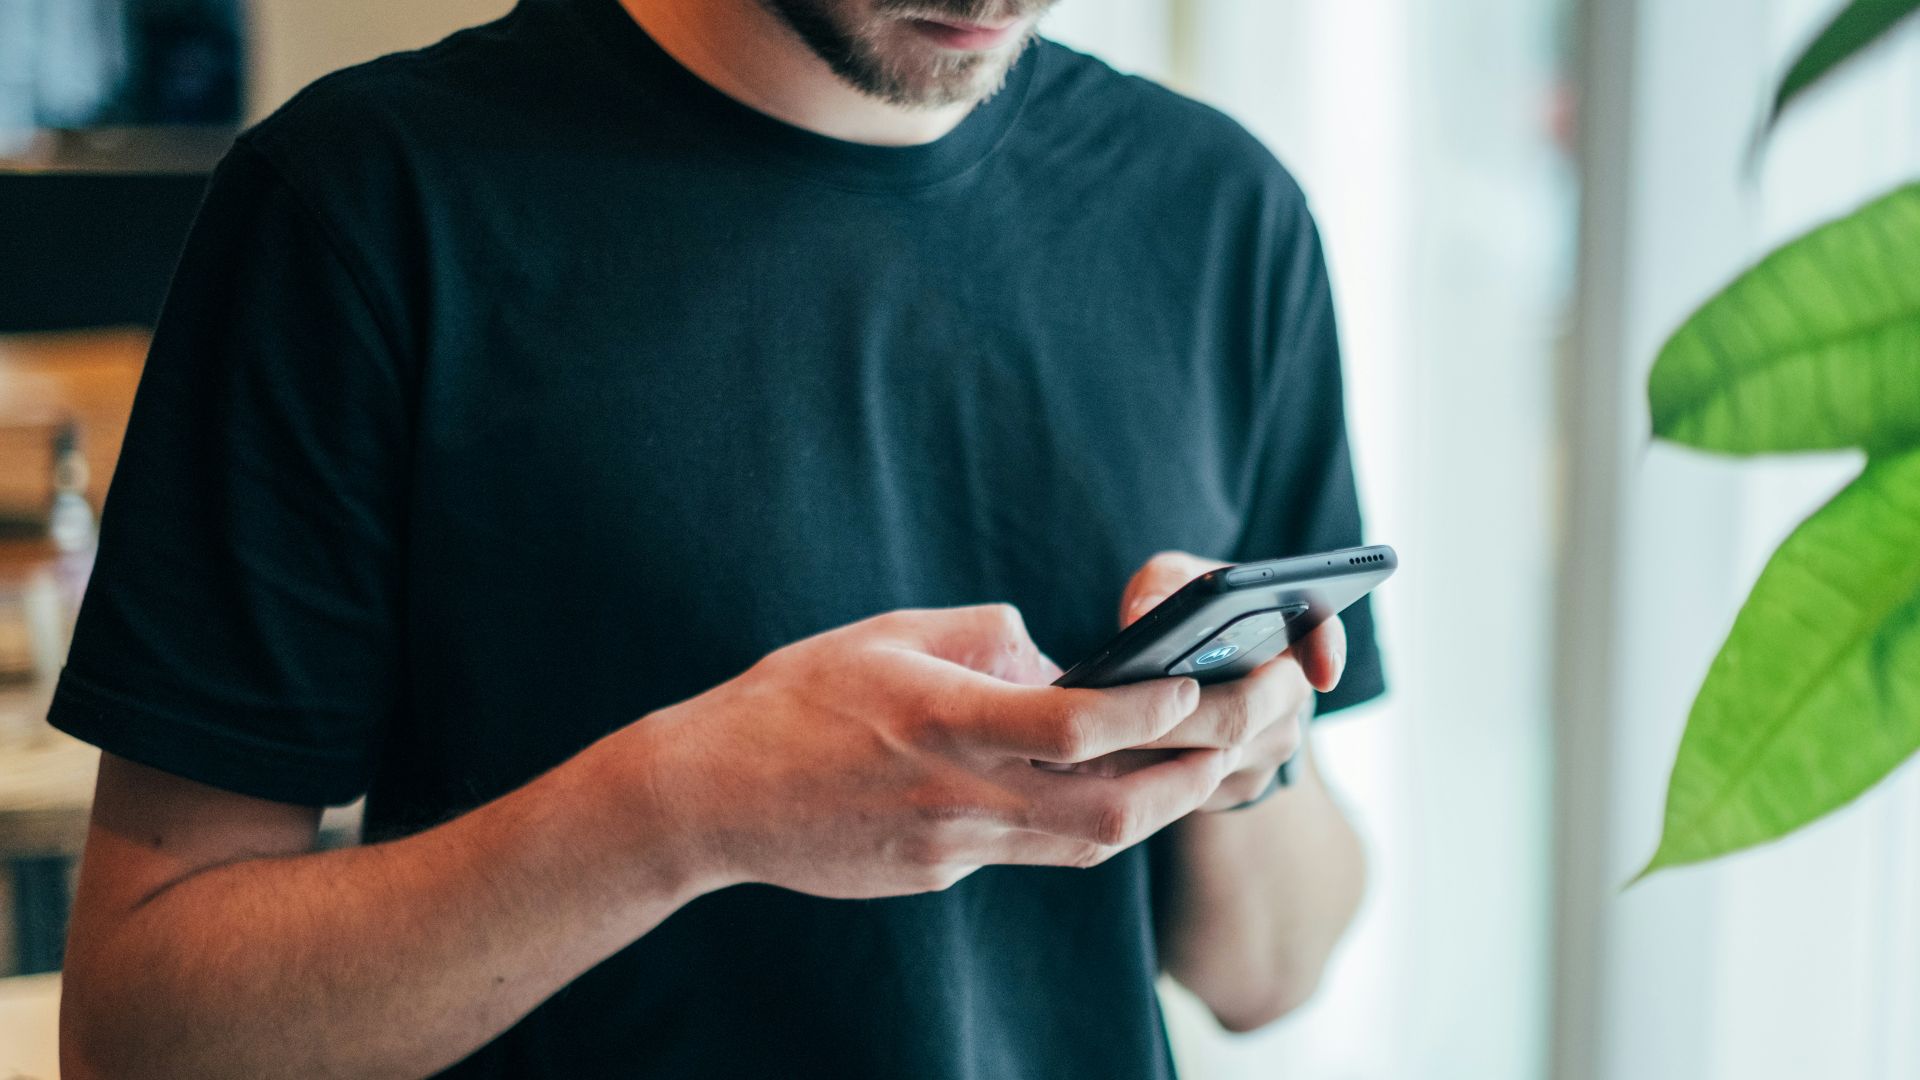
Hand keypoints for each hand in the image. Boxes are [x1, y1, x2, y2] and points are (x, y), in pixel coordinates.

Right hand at [629, 604, 1232, 898]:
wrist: (711, 797)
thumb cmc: (793, 698)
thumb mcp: (888, 634)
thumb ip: (984, 638)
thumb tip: (1054, 655)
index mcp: (947, 722)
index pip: (1079, 726)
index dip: (1154, 709)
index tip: (1200, 680)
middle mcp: (961, 795)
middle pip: (1112, 813)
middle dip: (1193, 777)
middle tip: (1244, 734)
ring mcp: (953, 849)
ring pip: (1087, 848)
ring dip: (1157, 808)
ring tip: (1202, 764)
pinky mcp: (940, 875)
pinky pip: (1034, 854)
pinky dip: (1084, 823)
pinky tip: (1108, 791)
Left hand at [1075, 551, 1346, 811]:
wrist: (1186, 673)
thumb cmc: (1181, 614)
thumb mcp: (1172, 582)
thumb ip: (1163, 585)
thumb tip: (1144, 617)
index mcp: (1287, 632)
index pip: (1322, 634)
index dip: (1327, 651)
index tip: (1321, 672)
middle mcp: (1289, 695)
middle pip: (1242, 713)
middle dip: (1175, 714)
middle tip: (1115, 710)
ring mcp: (1268, 749)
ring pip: (1212, 760)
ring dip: (1151, 750)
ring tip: (1088, 738)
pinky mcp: (1236, 787)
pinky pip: (1192, 789)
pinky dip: (1145, 775)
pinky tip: (1098, 762)